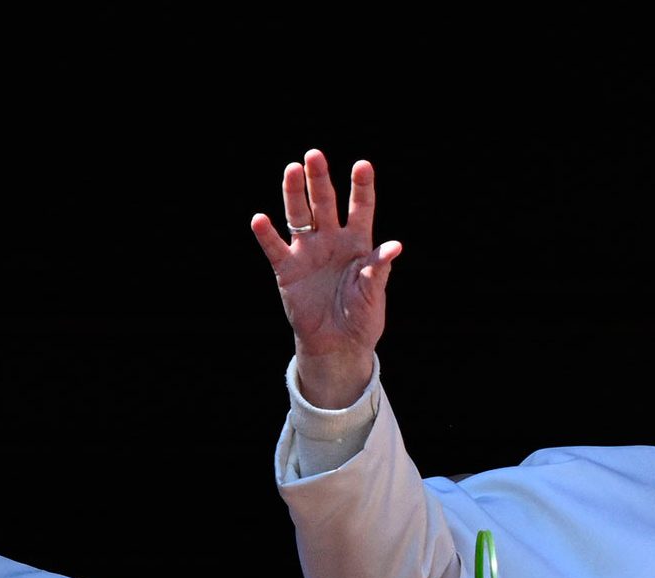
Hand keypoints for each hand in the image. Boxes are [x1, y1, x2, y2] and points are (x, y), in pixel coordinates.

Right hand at [250, 150, 401, 409]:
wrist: (337, 345)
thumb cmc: (361, 317)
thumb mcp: (373, 294)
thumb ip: (378, 269)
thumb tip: (394, 247)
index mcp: (358, 242)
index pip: (360, 207)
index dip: (361, 186)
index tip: (362, 165)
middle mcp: (331, 240)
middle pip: (324, 202)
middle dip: (319, 179)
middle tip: (314, 155)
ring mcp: (307, 251)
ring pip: (298, 215)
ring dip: (293, 193)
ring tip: (291, 170)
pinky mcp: (287, 269)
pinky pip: (274, 247)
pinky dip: (266, 234)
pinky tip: (260, 219)